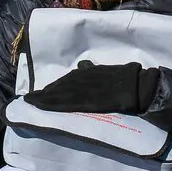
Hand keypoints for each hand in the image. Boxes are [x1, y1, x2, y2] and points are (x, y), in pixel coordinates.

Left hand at [23, 60, 159, 114]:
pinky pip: (68, 102)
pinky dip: (54, 104)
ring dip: (46, 98)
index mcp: (91, 71)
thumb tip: (83, 64)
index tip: (42, 91)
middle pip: (61, 86)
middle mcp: (85, 78)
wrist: (139, 86)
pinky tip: (44, 106)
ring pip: (61, 93)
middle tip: (32, 98)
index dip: (54, 85)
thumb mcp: (109, 70)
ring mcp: (86, 89)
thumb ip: (95, 70)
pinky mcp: (88, 100)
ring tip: (34, 102)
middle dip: (46, 93)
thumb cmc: (128, 77)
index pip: (69, 79)